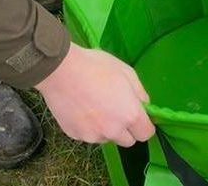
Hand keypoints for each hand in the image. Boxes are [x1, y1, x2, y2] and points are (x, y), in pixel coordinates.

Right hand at [35, 43, 154, 146]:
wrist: (62, 71)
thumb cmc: (98, 67)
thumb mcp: (127, 72)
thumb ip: (140, 92)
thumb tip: (144, 104)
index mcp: (130, 115)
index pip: (146, 134)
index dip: (145, 125)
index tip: (140, 115)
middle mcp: (113, 130)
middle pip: (128, 140)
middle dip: (127, 128)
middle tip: (118, 108)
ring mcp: (92, 135)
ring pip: (107, 137)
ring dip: (107, 127)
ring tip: (97, 104)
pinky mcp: (75, 135)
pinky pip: (89, 134)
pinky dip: (90, 126)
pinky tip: (83, 107)